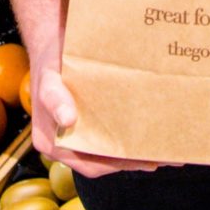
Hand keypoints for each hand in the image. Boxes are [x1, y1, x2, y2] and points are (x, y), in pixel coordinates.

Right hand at [29, 64, 162, 178]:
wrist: (51, 43)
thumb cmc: (50, 61)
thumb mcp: (49, 78)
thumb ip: (55, 98)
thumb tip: (68, 119)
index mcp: (50, 142)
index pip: (88, 164)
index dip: (116, 165)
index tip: (141, 161)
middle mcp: (62, 145)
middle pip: (100, 162)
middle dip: (130, 161)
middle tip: (158, 158)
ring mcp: (74, 135)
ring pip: (105, 152)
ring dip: (132, 152)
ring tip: (160, 149)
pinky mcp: (86, 122)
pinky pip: (106, 136)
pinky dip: (126, 137)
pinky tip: (146, 131)